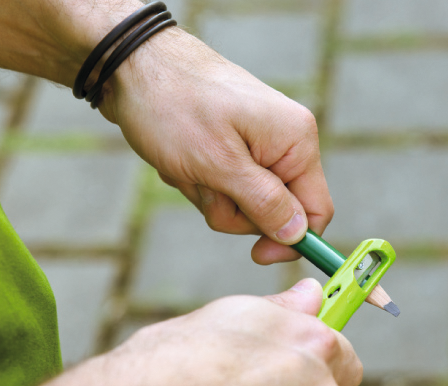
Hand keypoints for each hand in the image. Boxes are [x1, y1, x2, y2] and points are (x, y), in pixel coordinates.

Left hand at [98, 28, 333, 264]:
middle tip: (203, 181)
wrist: (131, 67)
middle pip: (275, 212)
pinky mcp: (232, 148)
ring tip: (186, 164)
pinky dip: (199, 182)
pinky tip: (180, 159)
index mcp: (295, 141)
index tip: (257, 255)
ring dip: (210, 195)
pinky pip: (224, 187)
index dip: (292, 239)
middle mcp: (283, 143)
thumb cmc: (174, 105)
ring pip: (243, 204)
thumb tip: (297, 234)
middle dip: (233, 209)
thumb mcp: (218, 163)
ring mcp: (257, 145)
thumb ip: (264, 202)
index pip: (316, 209)